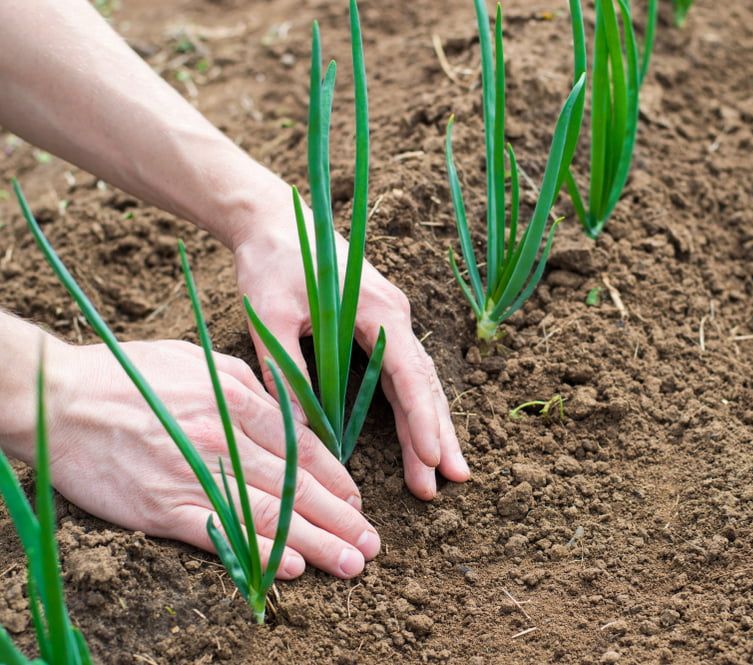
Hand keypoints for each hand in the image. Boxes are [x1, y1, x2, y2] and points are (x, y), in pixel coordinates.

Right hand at [43, 339, 379, 578]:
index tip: (357, 502)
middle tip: (371, 544)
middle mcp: (223, 439)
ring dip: (316, 543)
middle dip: (341, 518)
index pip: (303, 448)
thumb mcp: (202, 363)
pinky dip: (260, 552)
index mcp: (236, 399)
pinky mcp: (162, 507)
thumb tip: (293, 422)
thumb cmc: (132, 375)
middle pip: (296, 486)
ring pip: (269, 515)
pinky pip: (221, 534)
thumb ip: (252, 391)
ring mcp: (193, 475)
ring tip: (350, 563)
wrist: (58, 399)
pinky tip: (293, 567)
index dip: (337, 479)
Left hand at [232, 193, 470, 499]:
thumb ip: (286, 373)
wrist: (275, 219)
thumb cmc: (272, 262)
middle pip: (425, 384)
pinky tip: (420, 439)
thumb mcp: (269, 318)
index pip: (409, 375)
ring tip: (443, 474)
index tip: (433, 460)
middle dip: (438, 434)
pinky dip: (414, 409)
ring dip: (431, 427)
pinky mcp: (378, 327)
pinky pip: (403, 374)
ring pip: (419, 382)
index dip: (423, 421)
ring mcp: (390, 321)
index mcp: (377, 311)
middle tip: (452, 482)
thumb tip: (297, 436)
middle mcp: (394, 317)